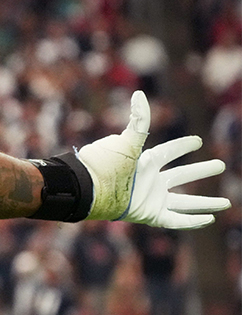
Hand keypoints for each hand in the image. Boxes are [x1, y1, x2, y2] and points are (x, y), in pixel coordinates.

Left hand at [78, 91, 230, 228]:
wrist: (88, 190)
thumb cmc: (104, 164)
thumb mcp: (126, 141)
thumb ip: (139, 120)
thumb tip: (139, 94)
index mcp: (144, 162)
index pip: (168, 152)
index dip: (182, 146)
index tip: (198, 141)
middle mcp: (150, 180)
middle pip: (182, 175)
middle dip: (201, 171)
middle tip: (221, 165)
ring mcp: (151, 198)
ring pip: (185, 201)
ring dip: (206, 202)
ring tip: (227, 203)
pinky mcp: (150, 215)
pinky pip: (177, 220)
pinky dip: (193, 221)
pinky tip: (210, 219)